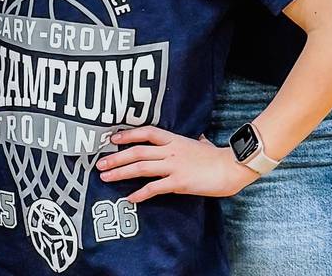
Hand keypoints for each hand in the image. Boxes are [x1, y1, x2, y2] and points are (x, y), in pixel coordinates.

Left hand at [97, 126, 257, 202]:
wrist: (231, 167)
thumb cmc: (218, 157)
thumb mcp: (203, 144)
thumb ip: (197, 141)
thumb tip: (200, 139)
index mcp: (174, 140)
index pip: (146, 132)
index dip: (128, 135)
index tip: (112, 139)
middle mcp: (170, 151)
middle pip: (137, 151)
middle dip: (116, 158)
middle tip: (100, 164)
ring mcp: (173, 166)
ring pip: (141, 167)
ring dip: (121, 172)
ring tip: (106, 178)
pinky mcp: (179, 182)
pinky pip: (155, 188)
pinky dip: (141, 193)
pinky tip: (130, 198)